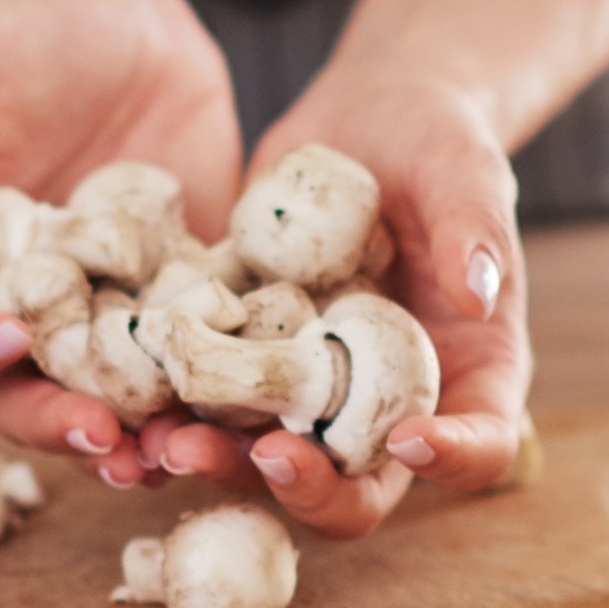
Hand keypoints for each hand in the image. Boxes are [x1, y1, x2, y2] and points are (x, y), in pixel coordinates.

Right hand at [0, 0, 240, 492]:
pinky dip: (218, 391)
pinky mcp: (180, 298)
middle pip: (20, 399)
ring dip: (142, 440)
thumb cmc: (6, 35)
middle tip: (106, 437)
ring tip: (180, 453)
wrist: (115, 18)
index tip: (5, 338)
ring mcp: (104, 314)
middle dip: (60, 427)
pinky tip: (249, 405)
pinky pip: (196, 359)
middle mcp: (19, 311)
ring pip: (113, 402)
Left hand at [138, 68, 530, 538]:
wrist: (363, 120)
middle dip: (310, 487)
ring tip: (170, 443)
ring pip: (270, 460)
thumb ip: (473, 228)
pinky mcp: (248, 362)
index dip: (452, 460)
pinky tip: (129, 405)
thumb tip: (477, 292)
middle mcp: (388, 405)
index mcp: (467, 378)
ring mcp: (313, 393)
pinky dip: (172, 412)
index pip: (479, 446)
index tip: (410, 440)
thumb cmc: (438, 142)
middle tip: (266, 459)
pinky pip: (211, 403)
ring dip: (222, 463)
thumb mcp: (465, 173)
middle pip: (360, 485)